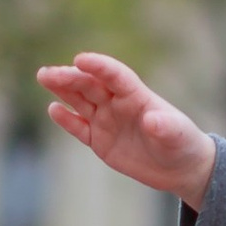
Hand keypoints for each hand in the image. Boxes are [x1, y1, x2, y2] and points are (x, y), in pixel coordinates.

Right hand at [37, 51, 216, 205]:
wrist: (180, 167)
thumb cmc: (183, 144)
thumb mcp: (177, 135)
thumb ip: (165, 126)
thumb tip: (152, 120)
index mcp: (137, 96)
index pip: (115, 76)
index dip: (99, 66)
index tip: (80, 59)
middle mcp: (118, 104)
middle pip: (90, 85)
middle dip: (69, 77)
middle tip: (46, 73)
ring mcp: (107, 121)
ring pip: (80, 100)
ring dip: (62, 89)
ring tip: (43, 76)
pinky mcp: (100, 140)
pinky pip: (79, 127)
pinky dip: (67, 119)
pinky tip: (53, 108)